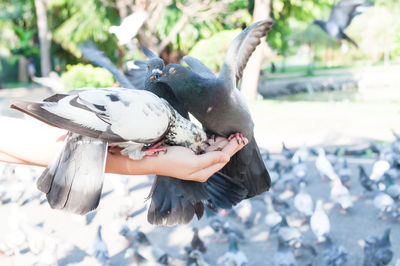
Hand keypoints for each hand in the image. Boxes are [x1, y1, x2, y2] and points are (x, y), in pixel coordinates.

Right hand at [106, 136, 247, 181]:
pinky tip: (218, 137)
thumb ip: (210, 159)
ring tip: (233, 136)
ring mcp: (196, 160)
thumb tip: (227, 158)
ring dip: (223, 143)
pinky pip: (206, 148)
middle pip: (220, 155)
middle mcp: (202, 167)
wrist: (152, 159)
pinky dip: (213, 142)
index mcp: (203, 172)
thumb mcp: (193, 162)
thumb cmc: (171, 162)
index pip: (222, 159)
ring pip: (214, 151)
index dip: (232, 149)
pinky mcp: (190, 154)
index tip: (241, 140)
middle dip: (230, 146)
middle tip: (241, 137)